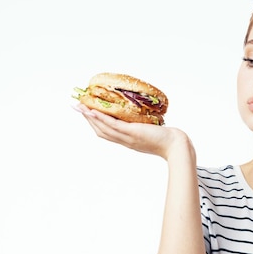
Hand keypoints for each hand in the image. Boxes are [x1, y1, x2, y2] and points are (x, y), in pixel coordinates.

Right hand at [73, 104, 189, 159]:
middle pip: (100, 130)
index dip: (95, 123)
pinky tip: (94, 111)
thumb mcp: (151, 131)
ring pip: (104, 128)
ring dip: (90, 117)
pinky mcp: (133, 133)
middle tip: (76, 107)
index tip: (86, 113)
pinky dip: (102, 119)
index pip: (107, 132)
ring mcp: (128, 137)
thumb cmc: (168, 139)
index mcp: (127, 141)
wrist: (176, 146)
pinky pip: (114, 126)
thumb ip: (144, 126)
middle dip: (87, 119)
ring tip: (80, 107)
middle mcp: (125, 141)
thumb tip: (143, 114)